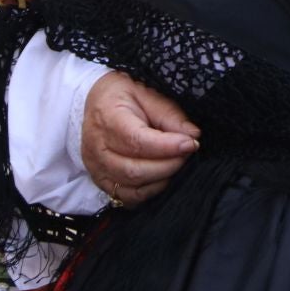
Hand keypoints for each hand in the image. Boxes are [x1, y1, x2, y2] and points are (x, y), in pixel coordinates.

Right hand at [80, 72, 199, 207]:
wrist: (97, 103)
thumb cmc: (125, 96)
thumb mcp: (148, 94)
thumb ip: (170, 115)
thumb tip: (193, 135)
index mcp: (107, 118)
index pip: (136, 141)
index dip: (167, 147)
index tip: (191, 143)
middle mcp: (96, 147)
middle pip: (133, 169)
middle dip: (168, 165)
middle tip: (188, 153)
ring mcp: (96, 167)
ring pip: (131, 186)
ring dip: (161, 179)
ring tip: (178, 163)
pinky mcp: (101, 181)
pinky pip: (126, 197)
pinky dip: (149, 192)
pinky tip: (163, 178)